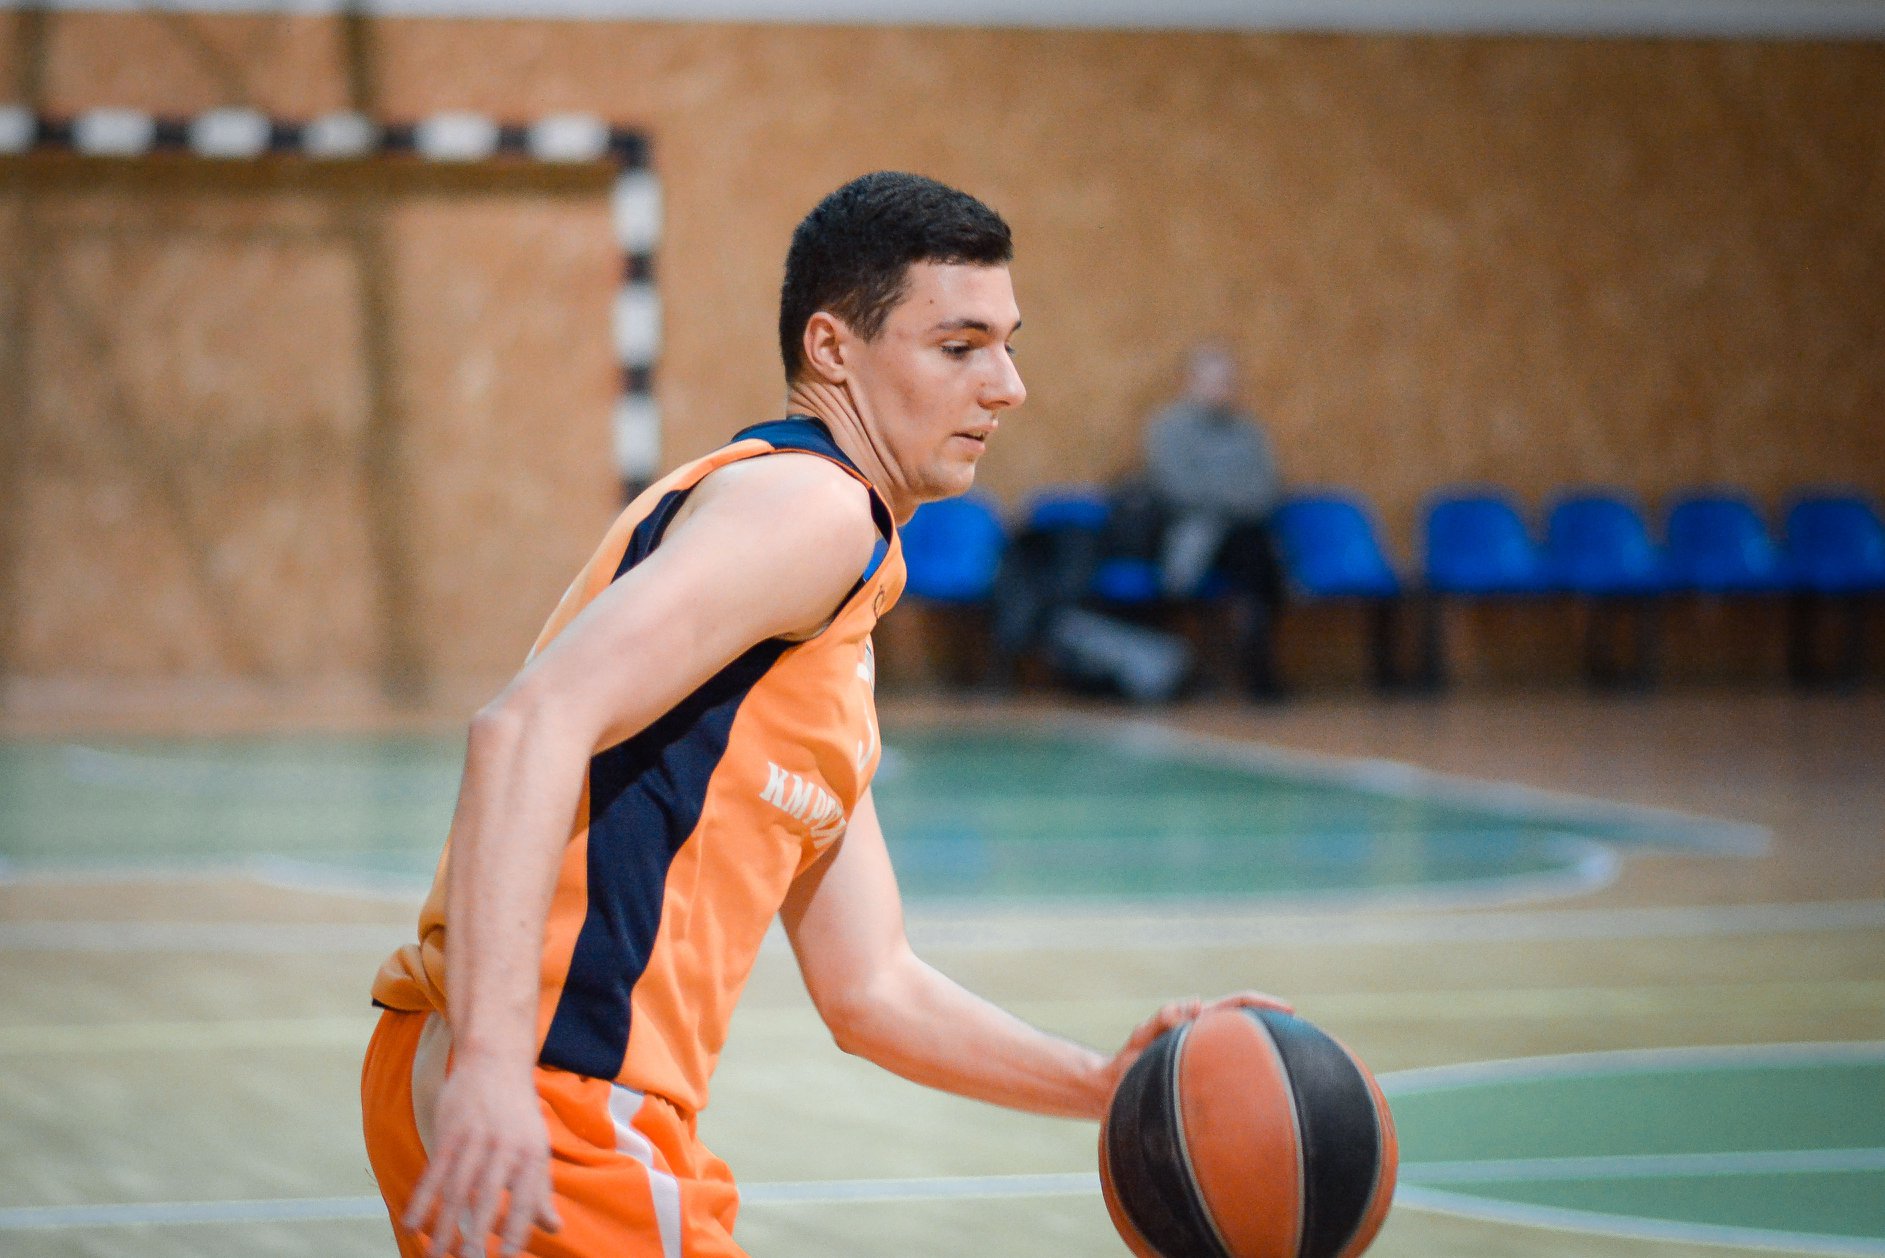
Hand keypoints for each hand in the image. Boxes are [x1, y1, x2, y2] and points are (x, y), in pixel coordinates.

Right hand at [403, 1055, 562, 1256]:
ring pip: (456, 1189)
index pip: (525, 1199)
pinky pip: (433, 1171)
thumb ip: (541, 1191)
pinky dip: (422, 1199)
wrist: (496, 1062)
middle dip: (476, 1234)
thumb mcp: (536, 1148)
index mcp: (532, 1154)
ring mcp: (475, 1138)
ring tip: (435, 1256)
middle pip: (487, 1197)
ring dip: (444, 1225)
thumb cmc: (519, 1115)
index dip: (516, 1231)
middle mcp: (505, 1146)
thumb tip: (554, 1228)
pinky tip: (411, 1224)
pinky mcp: (449, 1131)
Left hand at [1101, 990, 1294, 1096]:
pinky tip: (1249, 1096)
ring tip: (1285, 1065)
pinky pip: (1220, 1076)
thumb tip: (1197, 1006)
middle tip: (1300, 1036)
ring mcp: (1202, 1060)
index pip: (1236, 1007)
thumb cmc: (1129, 1060)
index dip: (1262, 1005)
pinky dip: (1235, 1080)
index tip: (1290, 1011)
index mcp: (1198, 1025)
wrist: (1110, 1087)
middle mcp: (1204, 1040)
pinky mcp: (1195, 1081)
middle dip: (1271, 1026)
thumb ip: (1164, 1019)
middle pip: (1244, 1026)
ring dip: (1255, 1053)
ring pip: (1233, 1051)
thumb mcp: (1144, 1035)